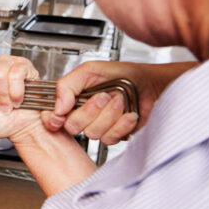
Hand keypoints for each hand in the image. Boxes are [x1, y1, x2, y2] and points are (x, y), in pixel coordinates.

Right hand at [44, 60, 195, 143]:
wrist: (154, 84)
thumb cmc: (126, 74)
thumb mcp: (91, 70)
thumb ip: (68, 84)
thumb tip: (58, 106)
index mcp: (74, 98)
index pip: (53, 115)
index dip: (54, 118)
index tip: (60, 115)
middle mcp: (85, 114)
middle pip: (72, 126)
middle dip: (90, 110)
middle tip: (103, 96)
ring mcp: (100, 125)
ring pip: (92, 133)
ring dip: (110, 115)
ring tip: (120, 101)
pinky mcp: (116, 135)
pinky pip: (110, 138)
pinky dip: (122, 124)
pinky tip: (129, 114)